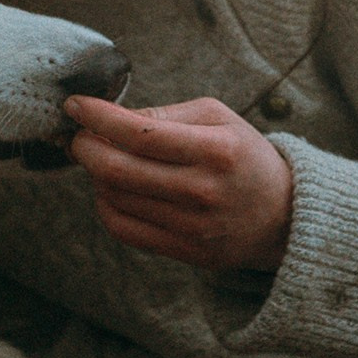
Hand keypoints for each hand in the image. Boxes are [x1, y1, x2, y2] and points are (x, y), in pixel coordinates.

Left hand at [63, 95, 293, 271]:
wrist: (283, 215)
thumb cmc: (244, 156)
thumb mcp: (218, 118)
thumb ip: (165, 113)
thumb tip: (111, 117)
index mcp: (215, 150)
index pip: (140, 133)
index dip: (98, 118)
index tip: (75, 105)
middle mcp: (202, 191)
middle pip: (118, 170)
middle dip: (84, 147)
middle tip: (79, 135)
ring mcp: (192, 227)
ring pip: (115, 198)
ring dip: (94, 174)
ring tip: (102, 158)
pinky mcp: (184, 251)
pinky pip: (124, 229)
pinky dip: (106, 204)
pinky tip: (111, 189)